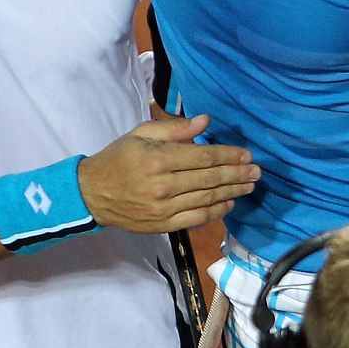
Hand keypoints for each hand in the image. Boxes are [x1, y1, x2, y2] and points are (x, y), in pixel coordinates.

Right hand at [79, 114, 257, 232]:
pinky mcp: (163, 225)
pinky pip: (196, 218)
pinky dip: (216, 212)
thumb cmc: (118, 158)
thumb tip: (205, 122)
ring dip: (232, 192)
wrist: (92, 194)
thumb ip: (174, 129)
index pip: (203, 157)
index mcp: (158, 159)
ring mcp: (164, 209)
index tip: (246, 155)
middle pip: (209, 179)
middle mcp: (164, 186)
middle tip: (257, 171)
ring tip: (249, 186)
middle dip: (237, 174)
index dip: (228, 156)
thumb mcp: (140, 134)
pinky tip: (229, 204)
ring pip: (207, 200)